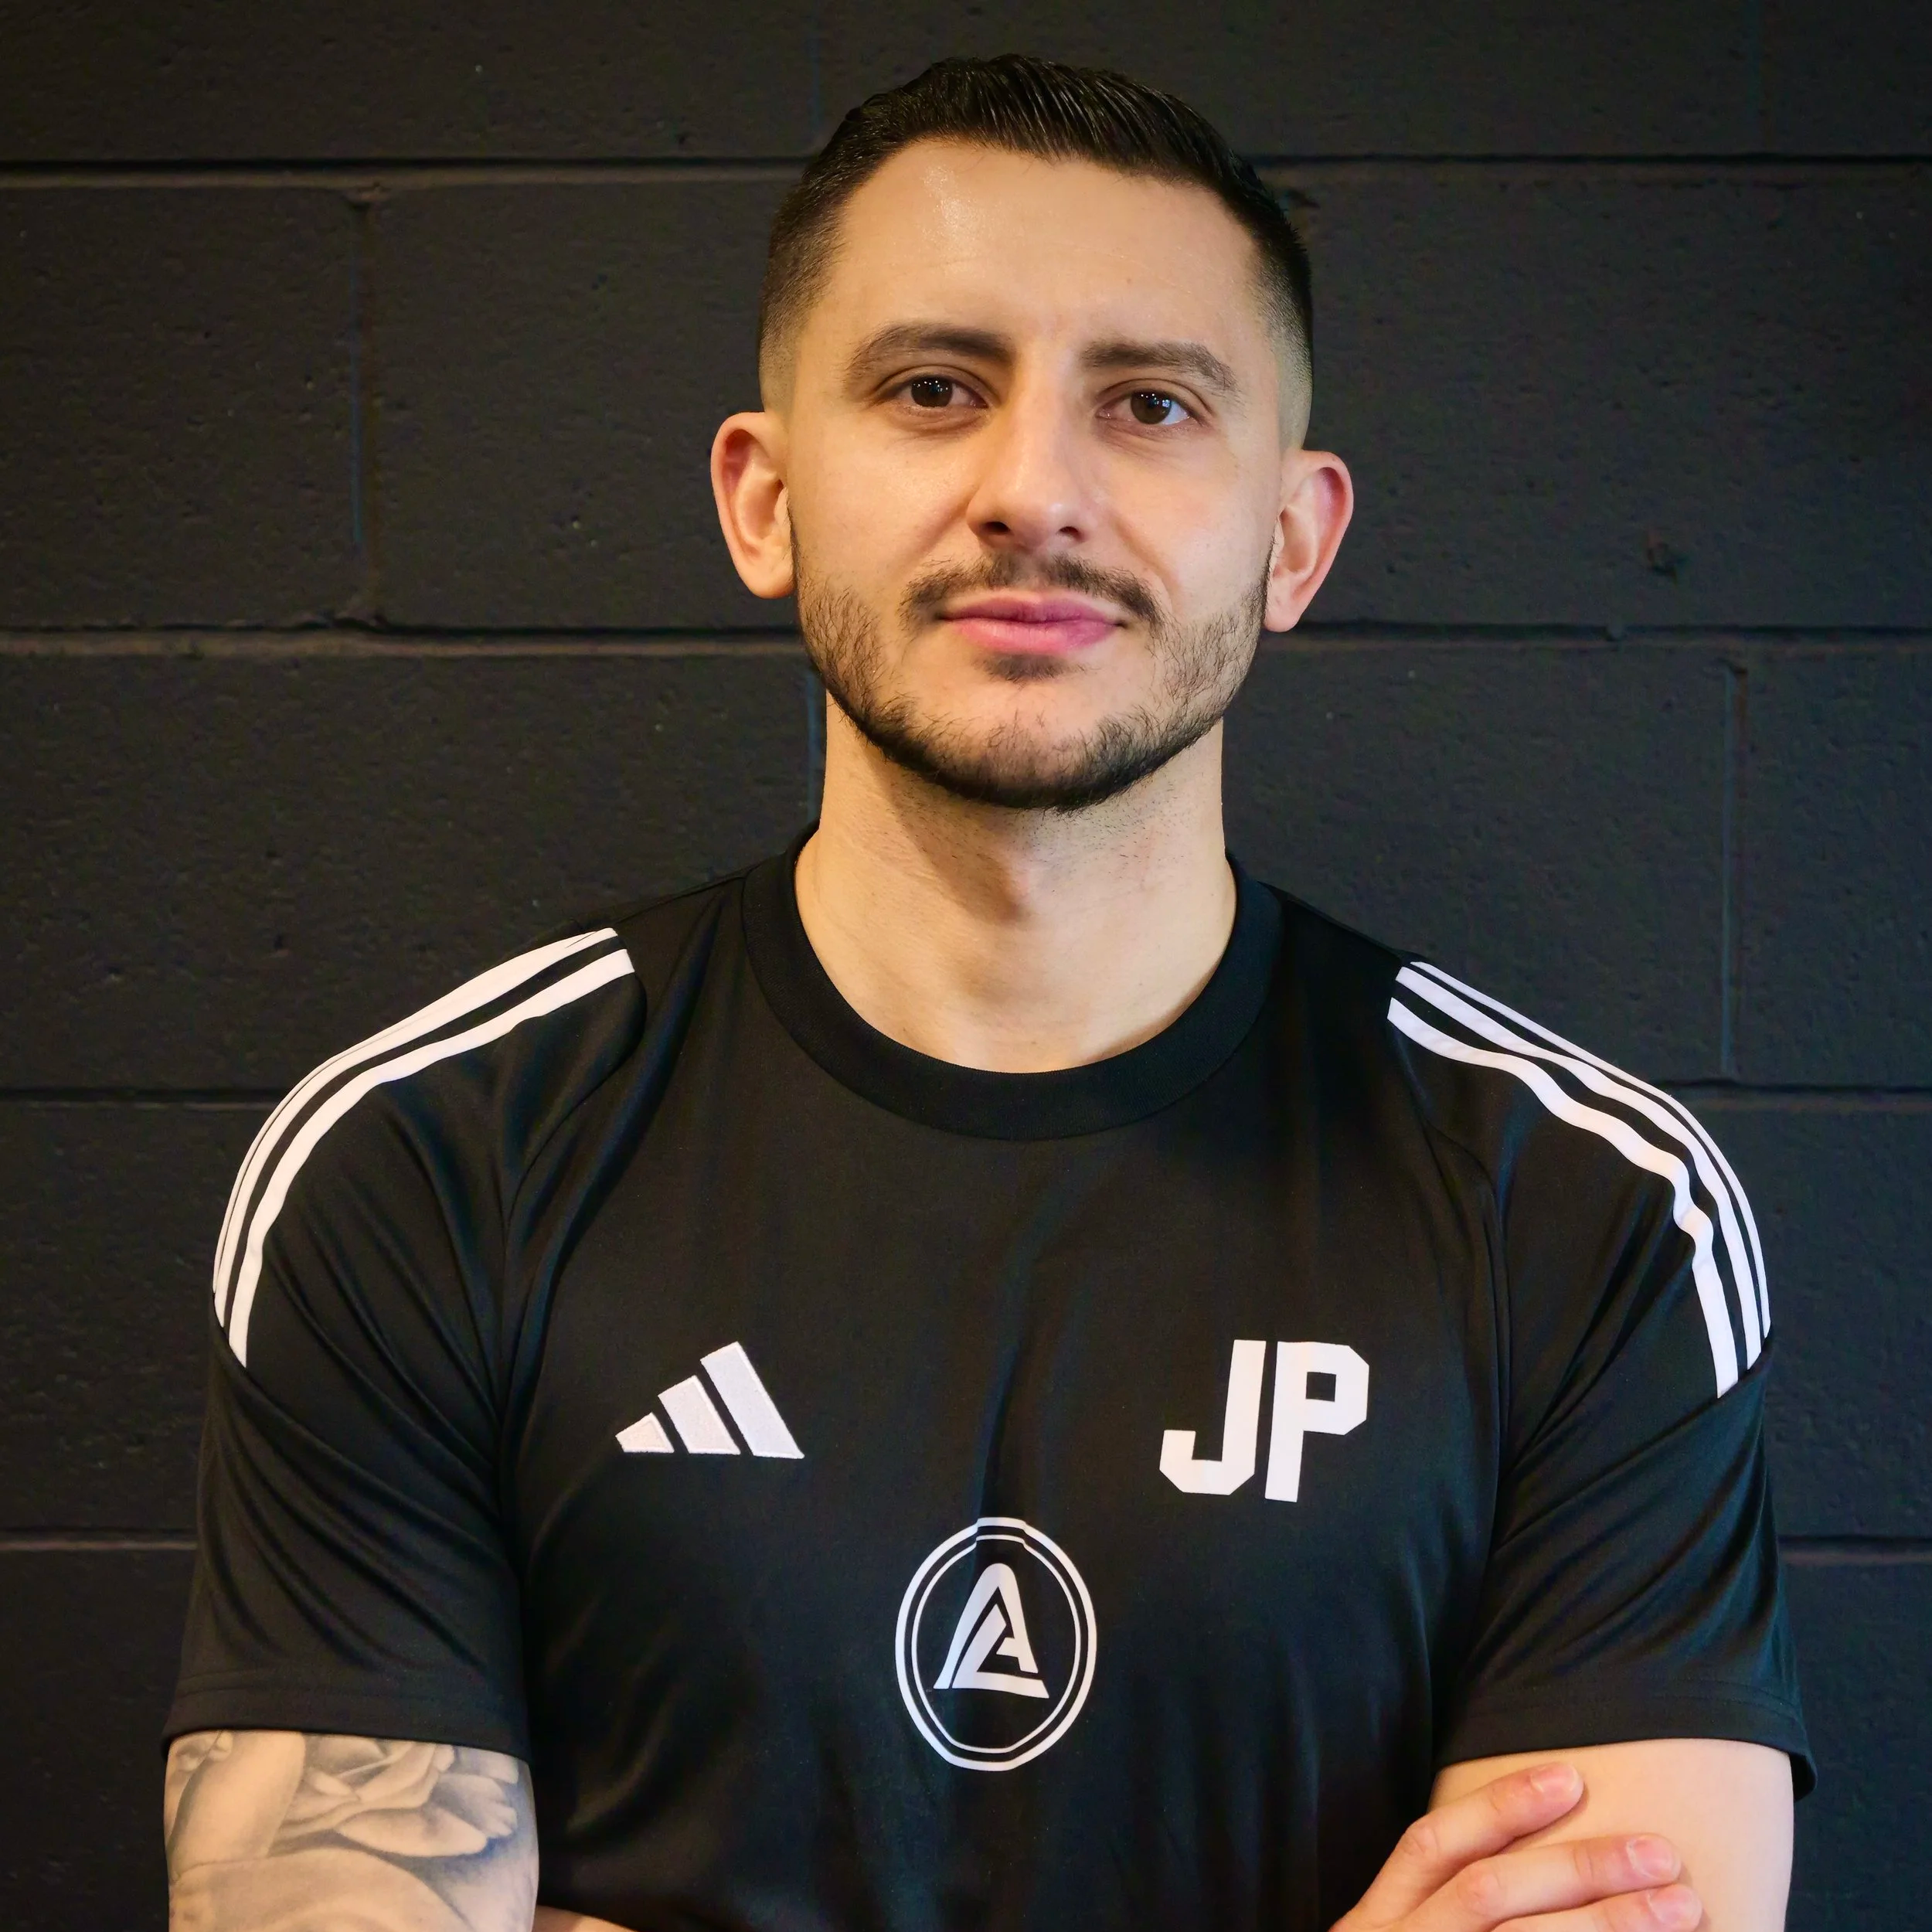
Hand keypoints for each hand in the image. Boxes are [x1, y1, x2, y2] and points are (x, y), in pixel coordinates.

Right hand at [1334, 1762, 1702, 1931]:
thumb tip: (1542, 1853)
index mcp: (1376, 1927)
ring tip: (1682, 1908)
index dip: (1499, 1807)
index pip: (1434, 1847)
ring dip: (1608, 1925)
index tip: (1572, 1778)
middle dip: (1579, 1867)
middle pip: (1490, 1895)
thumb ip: (1438, 1909)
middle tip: (1661, 1853)